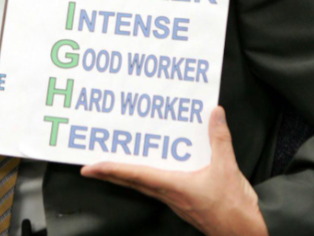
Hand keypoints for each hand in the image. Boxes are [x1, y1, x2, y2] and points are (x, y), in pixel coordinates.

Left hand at [81, 107, 268, 235]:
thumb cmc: (233, 210)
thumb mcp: (228, 169)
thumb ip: (219, 139)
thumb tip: (215, 113)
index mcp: (173, 187)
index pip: (135, 175)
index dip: (111, 169)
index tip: (90, 167)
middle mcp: (169, 194)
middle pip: (132, 181)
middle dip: (110, 172)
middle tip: (90, 165)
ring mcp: (174, 200)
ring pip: (142, 185)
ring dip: (126, 174)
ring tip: (113, 162)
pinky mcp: (183, 202)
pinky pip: (157, 186)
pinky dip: (146, 176)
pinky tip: (150, 166)